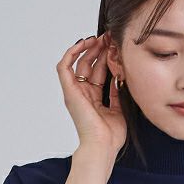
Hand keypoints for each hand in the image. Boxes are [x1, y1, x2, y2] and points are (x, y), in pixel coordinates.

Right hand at [56, 34, 126, 155]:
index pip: (98, 73)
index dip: (105, 58)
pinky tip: (84, 43)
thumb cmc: (111, 136)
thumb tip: (120, 78)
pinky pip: (64, 67)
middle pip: (88, 65)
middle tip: (109, 38)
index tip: (115, 47)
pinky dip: (72, 53)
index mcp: (93, 99)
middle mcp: (82, 94)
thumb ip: (117, 94)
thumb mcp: (119, 110)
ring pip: (78, 63)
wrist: (102, 146)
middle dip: (99, 50)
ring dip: (88, 48)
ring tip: (100, 38)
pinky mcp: (69, 91)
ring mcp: (75, 92)